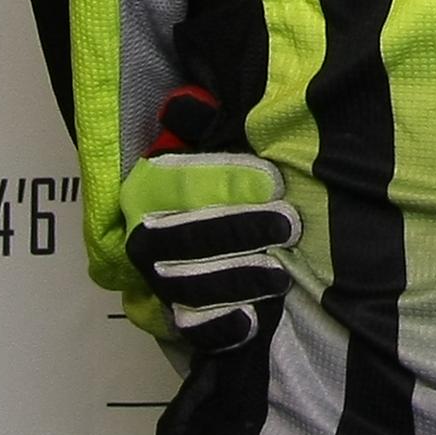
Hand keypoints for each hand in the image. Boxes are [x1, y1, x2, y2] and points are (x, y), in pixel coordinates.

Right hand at [122, 85, 298, 356]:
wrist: (226, 236)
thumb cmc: (233, 181)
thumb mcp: (222, 144)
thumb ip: (206, 125)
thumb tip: (186, 104)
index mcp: (150, 188)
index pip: (179, 182)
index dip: (224, 180)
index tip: (272, 181)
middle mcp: (146, 235)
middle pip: (184, 237)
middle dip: (238, 231)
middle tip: (288, 224)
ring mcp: (160, 280)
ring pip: (188, 285)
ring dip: (235, 280)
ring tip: (280, 274)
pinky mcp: (179, 316)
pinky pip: (192, 329)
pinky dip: (218, 330)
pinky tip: (250, 322)